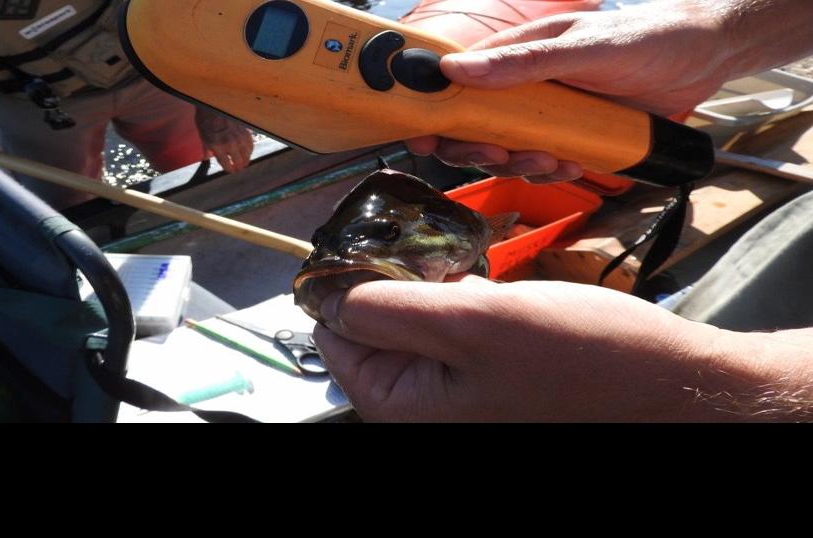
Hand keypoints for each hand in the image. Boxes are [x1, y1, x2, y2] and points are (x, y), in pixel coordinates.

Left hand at [195, 107, 253, 172]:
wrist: (214, 104)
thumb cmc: (205, 119)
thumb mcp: (202, 136)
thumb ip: (207, 149)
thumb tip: (207, 158)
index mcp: (217, 146)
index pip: (227, 165)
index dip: (229, 170)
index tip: (230, 171)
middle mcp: (229, 143)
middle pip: (239, 162)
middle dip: (238, 167)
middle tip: (238, 169)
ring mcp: (238, 137)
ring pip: (247, 154)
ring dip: (246, 160)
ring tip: (244, 162)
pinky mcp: (244, 131)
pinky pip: (251, 144)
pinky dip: (250, 150)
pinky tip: (248, 152)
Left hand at [313, 275, 780, 421]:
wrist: (676, 385)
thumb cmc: (589, 359)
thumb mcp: (476, 322)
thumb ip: (388, 308)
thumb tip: (323, 292)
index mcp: (401, 407)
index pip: (334, 331)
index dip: (352, 280)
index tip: (388, 246)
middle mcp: (421, 409)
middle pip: (373, 324)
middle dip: (403, 283)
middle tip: (450, 265)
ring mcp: (455, 394)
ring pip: (415, 320)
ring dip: (437, 288)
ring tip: (479, 281)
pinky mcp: (485, 377)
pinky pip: (452, 329)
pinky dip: (464, 301)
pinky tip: (495, 293)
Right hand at [408, 1, 737, 181]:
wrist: (707, 56)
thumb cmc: (649, 36)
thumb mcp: (584, 49)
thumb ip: (523, 63)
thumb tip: (460, 69)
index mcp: (516, 53)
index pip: (457, 79)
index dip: (434, 107)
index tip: (426, 133)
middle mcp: (525, 85)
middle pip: (475, 125)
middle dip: (479, 147)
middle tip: (498, 153)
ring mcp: (547, 113)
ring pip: (507, 150)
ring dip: (520, 164)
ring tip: (548, 160)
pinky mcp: (571, 135)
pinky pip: (543, 164)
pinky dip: (551, 172)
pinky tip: (572, 164)